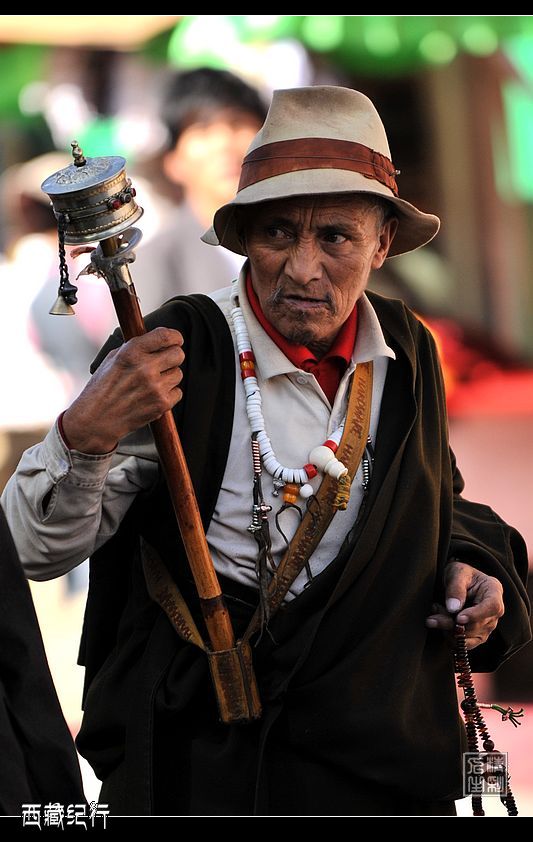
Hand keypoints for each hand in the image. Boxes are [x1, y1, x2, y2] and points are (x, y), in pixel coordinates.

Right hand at [62, 327, 184, 452]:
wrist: (96, 420)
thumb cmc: (101, 389)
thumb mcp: (112, 359)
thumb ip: (135, 348)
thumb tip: (157, 342)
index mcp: (131, 352)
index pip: (165, 336)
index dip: (175, 337)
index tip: (176, 340)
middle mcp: (145, 368)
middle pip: (178, 354)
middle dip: (173, 357)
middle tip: (164, 362)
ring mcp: (155, 387)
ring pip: (178, 374)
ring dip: (169, 377)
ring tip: (152, 383)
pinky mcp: (161, 404)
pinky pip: (177, 392)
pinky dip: (169, 394)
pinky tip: (153, 396)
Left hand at [425, 560, 503, 648]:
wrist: (458, 582)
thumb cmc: (460, 574)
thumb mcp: (457, 573)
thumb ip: (456, 588)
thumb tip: (453, 609)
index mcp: (494, 591)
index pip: (492, 607)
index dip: (476, 615)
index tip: (458, 618)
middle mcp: (494, 612)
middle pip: (476, 625)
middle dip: (451, 621)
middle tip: (434, 608)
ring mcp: (487, 626)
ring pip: (468, 637)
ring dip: (447, 628)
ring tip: (435, 610)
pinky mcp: (477, 636)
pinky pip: (463, 644)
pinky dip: (448, 635)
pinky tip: (439, 621)